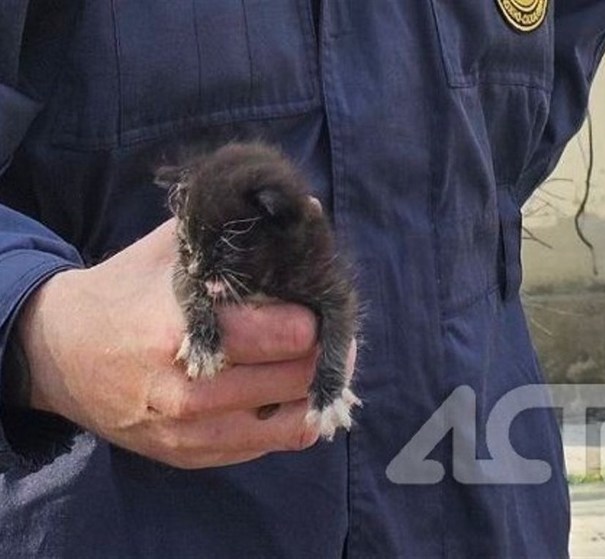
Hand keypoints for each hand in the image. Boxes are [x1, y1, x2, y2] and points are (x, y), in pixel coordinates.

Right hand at [17, 220, 354, 468]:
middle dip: (322, 348)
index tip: (316, 300)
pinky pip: (273, 445)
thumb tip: (303, 208)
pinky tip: (284, 390)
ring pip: (296, 418)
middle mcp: (189, 390)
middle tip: (323, 329)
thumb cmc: (123, 292)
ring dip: (313, 386)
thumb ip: (231, 232)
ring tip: (309, 359)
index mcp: (183, 328)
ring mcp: (191, 432)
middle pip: (300, 375)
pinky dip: (292, 416)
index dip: (315, 313)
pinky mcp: (193, 456)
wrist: (58, 355)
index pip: (289, 332)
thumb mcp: (167, 250)